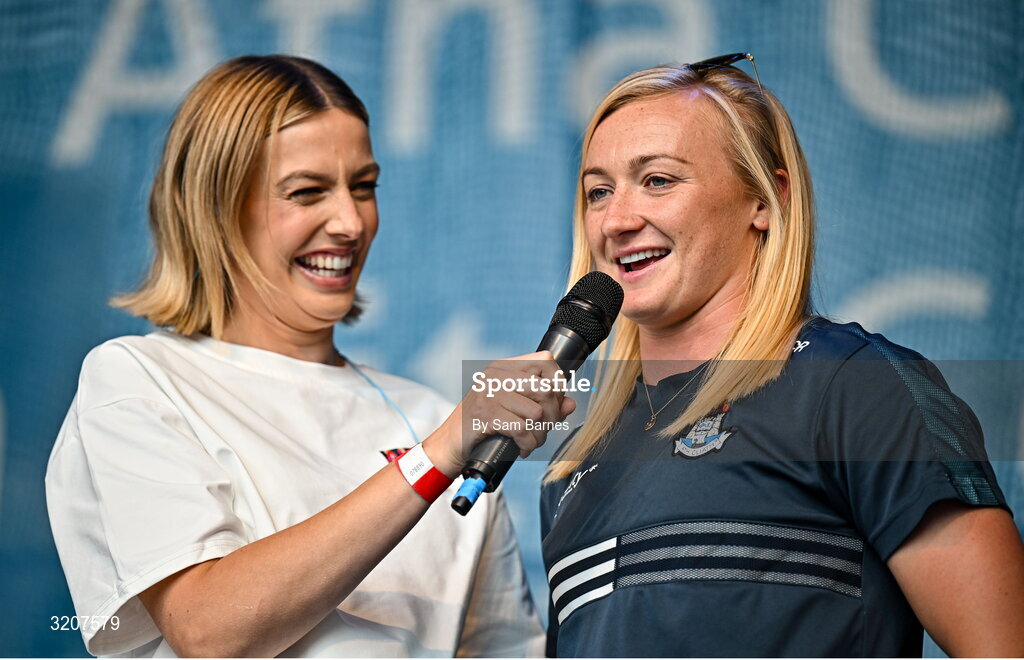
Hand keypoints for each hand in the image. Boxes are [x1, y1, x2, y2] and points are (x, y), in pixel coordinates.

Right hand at [426, 351, 575, 475]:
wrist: (450, 444)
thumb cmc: (484, 425)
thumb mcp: (514, 409)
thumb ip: (544, 404)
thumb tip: (571, 403)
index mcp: (504, 367)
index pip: (546, 361)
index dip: (557, 384)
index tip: (551, 405)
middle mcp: (496, 375)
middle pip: (546, 389)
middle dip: (552, 416)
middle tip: (541, 430)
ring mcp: (489, 393)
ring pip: (538, 412)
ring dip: (539, 435)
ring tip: (530, 441)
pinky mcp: (485, 414)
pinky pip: (523, 429)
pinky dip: (528, 444)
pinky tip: (522, 449)